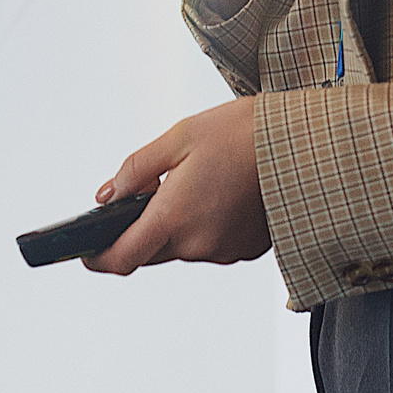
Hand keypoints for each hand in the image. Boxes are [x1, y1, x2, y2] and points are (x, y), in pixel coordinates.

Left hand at [83, 97, 268, 273]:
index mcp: (174, 216)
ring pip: (184, 246)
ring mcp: (224, 250)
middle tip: (156, 189)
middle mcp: (197, 243)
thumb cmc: (244, 133)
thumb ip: (136, 169)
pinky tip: (224, 192)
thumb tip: (107, 195)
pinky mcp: (246, 250)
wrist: (305, 143)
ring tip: (201, 179)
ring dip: (180, 223)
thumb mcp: (179, 136)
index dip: (97, 259)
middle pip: (151, 252)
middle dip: (143, 228)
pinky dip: (208, 224)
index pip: (122, 258)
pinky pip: (213, 244)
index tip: (86, 253)